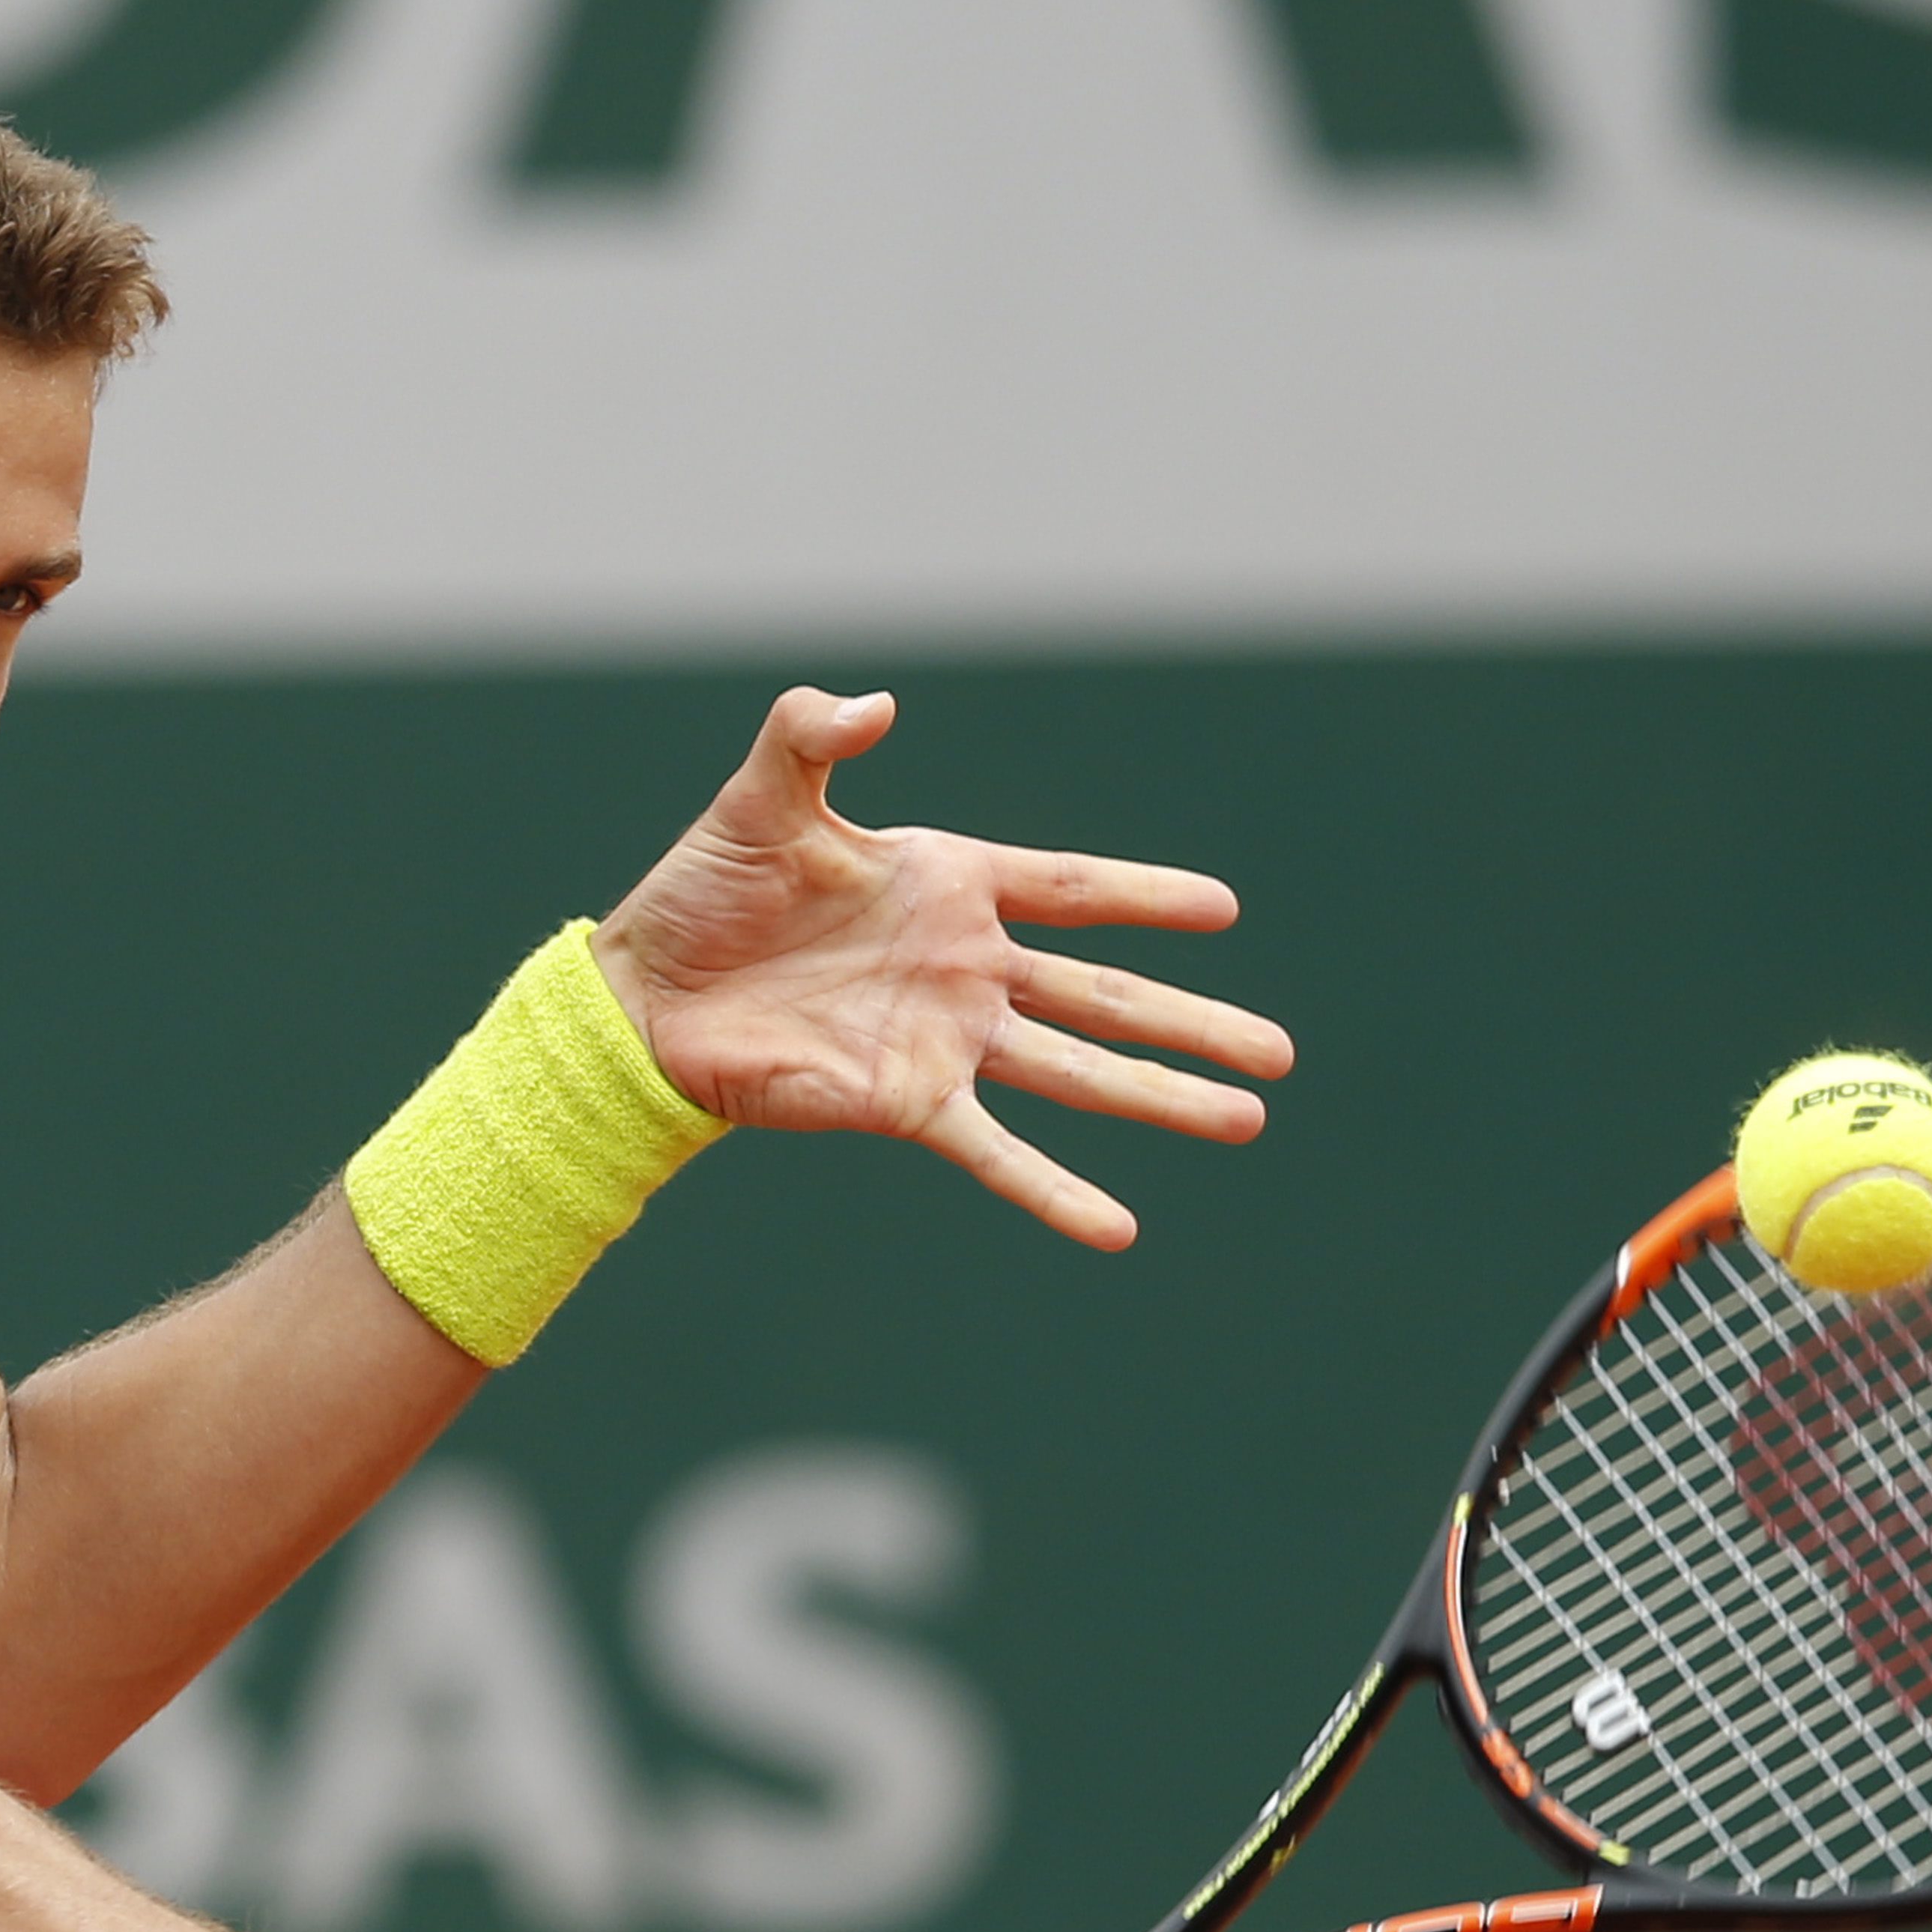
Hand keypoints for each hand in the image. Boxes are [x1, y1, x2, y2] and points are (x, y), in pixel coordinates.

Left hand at [591, 687, 1293, 1248]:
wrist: (649, 993)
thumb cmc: (705, 887)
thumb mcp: (764, 794)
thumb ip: (816, 733)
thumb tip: (877, 704)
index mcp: (949, 882)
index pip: (1072, 888)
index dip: (1146, 898)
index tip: (1224, 910)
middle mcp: (967, 966)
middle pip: (1107, 996)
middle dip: (1194, 1022)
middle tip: (1283, 1052)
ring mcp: (946, 1040)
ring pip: (1080, 1073)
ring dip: (1162, 1099)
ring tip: (1248, 1120)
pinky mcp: (908, 1102)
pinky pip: (997, 1150)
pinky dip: (1054, 1192)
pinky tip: (1119, 1227)